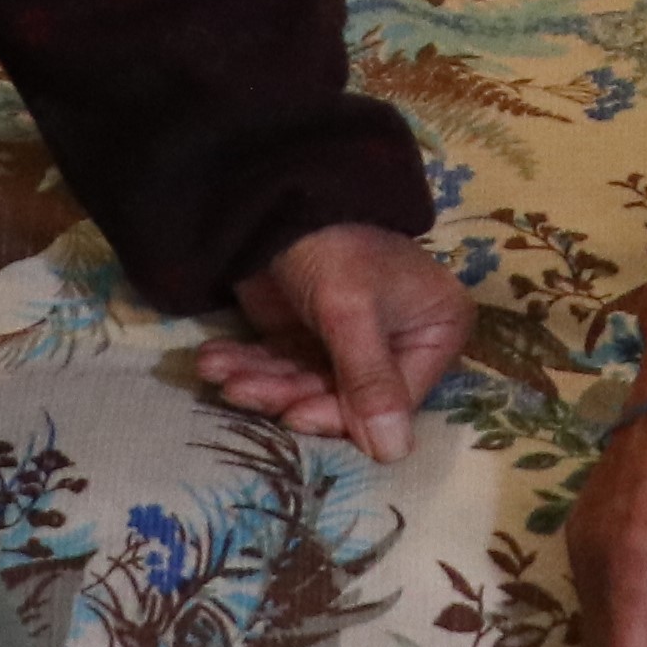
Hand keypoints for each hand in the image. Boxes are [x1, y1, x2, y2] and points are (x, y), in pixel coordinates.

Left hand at [193, 222, 475, 463]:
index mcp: (433, 329)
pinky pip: (281, 367)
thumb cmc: (333, 243)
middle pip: (345, 396)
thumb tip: (394, 455)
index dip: (343, 412)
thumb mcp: (351, 309)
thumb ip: (368, 380)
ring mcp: (350, 341)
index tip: (295, 416)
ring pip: (305, 384)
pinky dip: (246, 366)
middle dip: (287, 393)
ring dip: (259, 382)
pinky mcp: (308, 336)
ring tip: (219, 374)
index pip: (393, 397)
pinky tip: (213, 361)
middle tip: (240, 389)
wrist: (276, 191)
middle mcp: (399, 340)